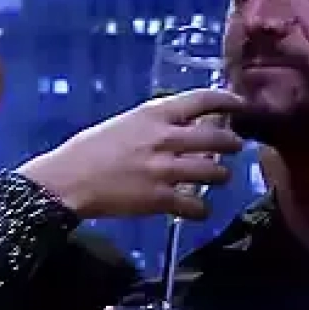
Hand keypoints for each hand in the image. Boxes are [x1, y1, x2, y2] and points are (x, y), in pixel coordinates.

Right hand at [17, 89, 245, 219]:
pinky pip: (197, 205)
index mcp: (154, 114)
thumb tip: (180, 126)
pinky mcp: (160, 199)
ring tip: (220, 177)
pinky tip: (199, 210)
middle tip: (236, 146)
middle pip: (218, 137)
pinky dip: (202, 210)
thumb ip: (154, 123)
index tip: (242, 104)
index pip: (203, 99)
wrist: (66, 181)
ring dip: (222, 176)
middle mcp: (165, 138)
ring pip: (215, 172)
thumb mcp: (125, 123)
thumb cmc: (89, 149)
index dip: (229, 100)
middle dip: (233, 143)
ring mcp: (165, 170)